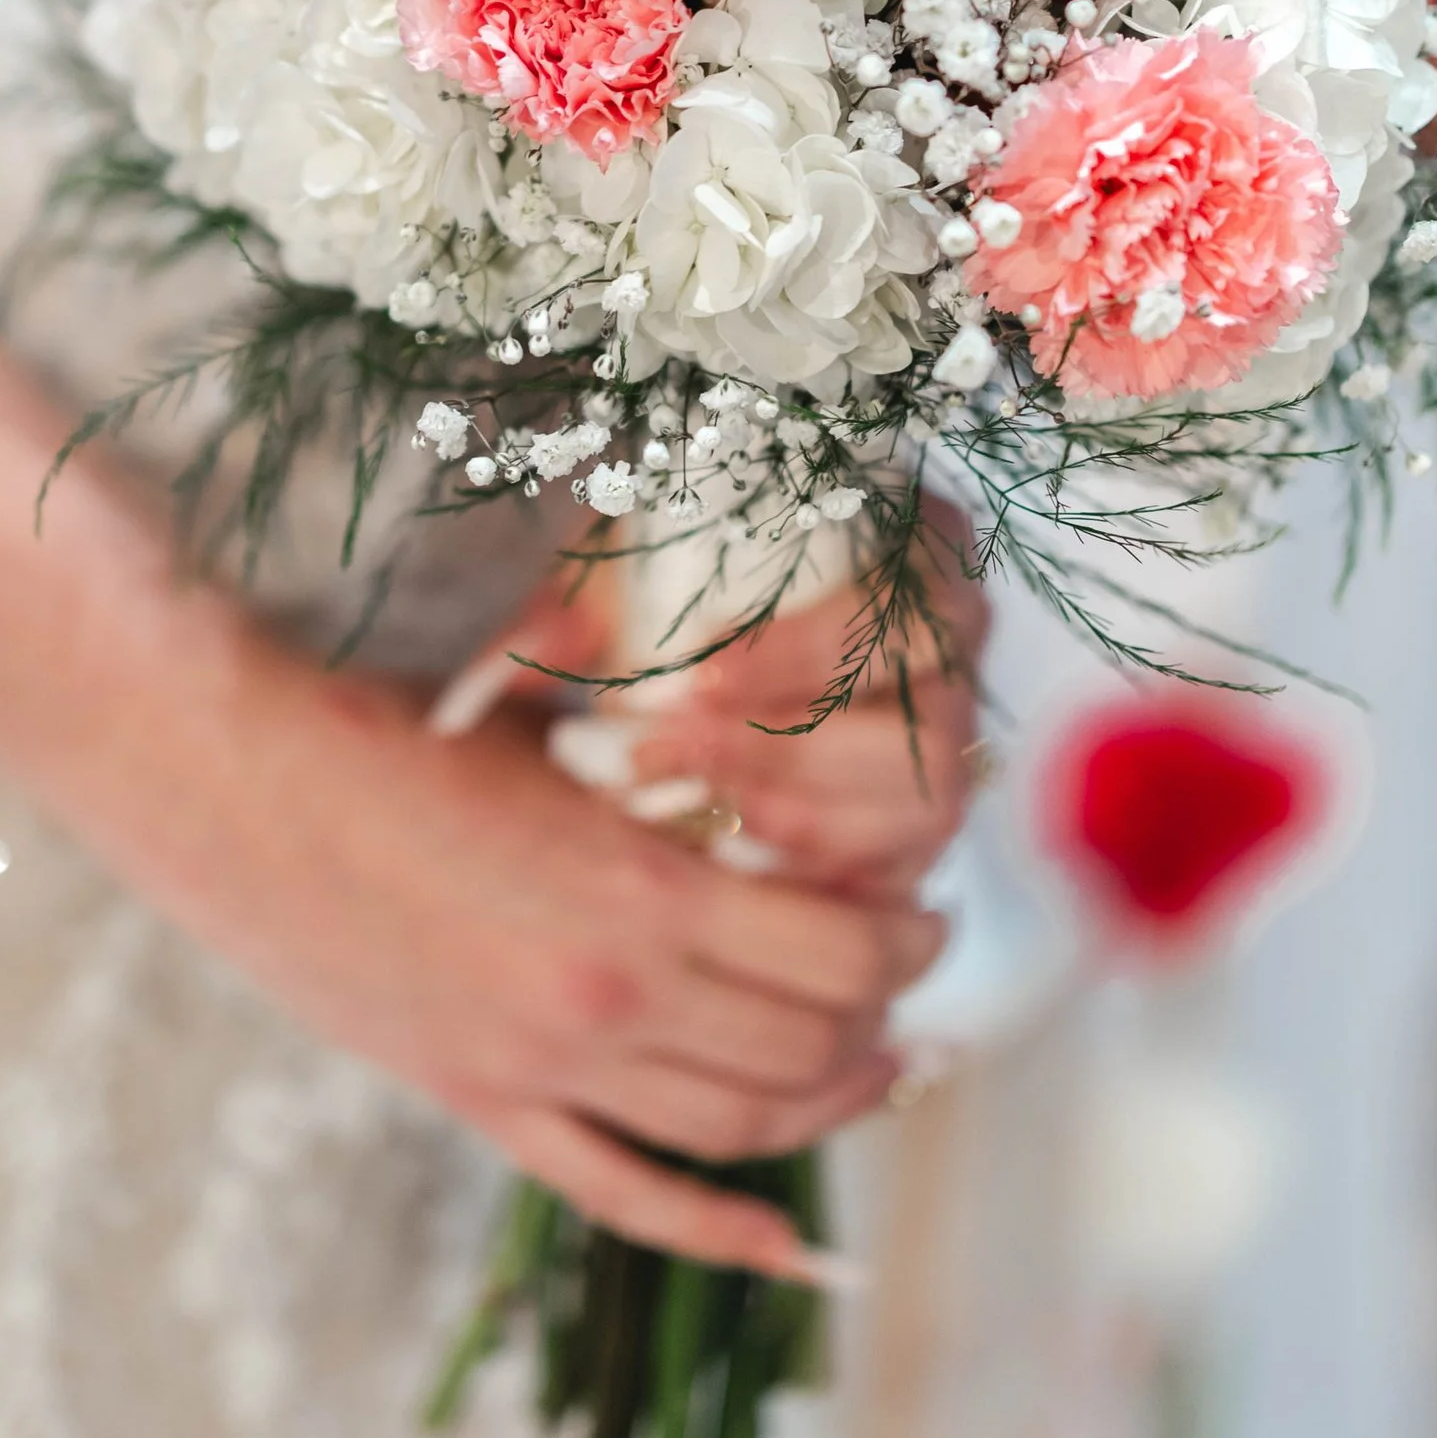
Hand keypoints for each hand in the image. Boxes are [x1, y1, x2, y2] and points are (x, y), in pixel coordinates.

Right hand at [83, 619, 945, 1283]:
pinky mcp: (483, 1103)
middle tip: (910, 981)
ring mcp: (543, 1071)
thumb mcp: (560, 723)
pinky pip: (626, 1198)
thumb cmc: (397, 721)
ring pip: (739, 1127)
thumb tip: (770, 762)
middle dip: (885, 1018)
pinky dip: (719, 1234)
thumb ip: (663, 768)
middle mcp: (608, 1002)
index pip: (837, 952)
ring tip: (873, 1065)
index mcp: (638, 894)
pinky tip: (787, 1245)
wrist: (236, 780)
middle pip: (808, 1049)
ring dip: (829, 1105)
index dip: (903, 941)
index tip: (925, 914)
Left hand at [463, 501, 985, 900]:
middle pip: (923, 730)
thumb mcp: (627, 558)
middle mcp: (954, 652)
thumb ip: (568, 611)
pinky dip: (817, 885)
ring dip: (800, 828)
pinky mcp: (916, 827)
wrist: (706, 598)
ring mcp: (947, 746)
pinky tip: (721, 876)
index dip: (803, 655)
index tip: (697, 679)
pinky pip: (898, 878)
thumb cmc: (680, 559)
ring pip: (922, 814)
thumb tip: (481, 691)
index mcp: (921, 552)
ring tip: (680, 820)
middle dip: (787, 757)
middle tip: (659, 762)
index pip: (899, 609)